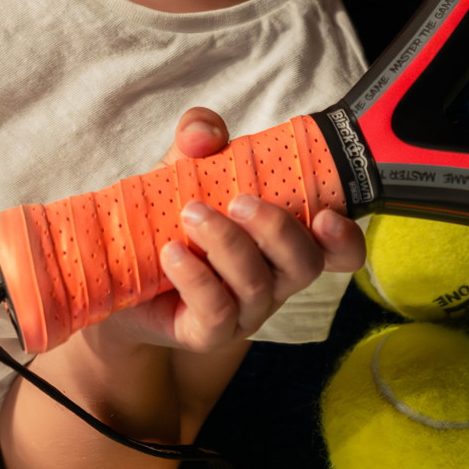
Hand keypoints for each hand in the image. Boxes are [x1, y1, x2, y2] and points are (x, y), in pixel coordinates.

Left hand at [108, 107, 364, 352]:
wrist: (123, 267)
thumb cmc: (170, 212)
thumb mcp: (184, 164)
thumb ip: (199, 136)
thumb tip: (207, 135)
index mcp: (283, 236)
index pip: (338, 249)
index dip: (345, 238)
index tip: (327, 215)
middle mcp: (274, 276)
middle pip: (304, 265)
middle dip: (277, 229)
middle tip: (238, 200)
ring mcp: (244, 310)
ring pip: (257, 286)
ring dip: (227, 244)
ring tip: (190, 214)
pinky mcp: (207, 334)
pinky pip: (216, 313)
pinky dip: (196, 277)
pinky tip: (171, 252)